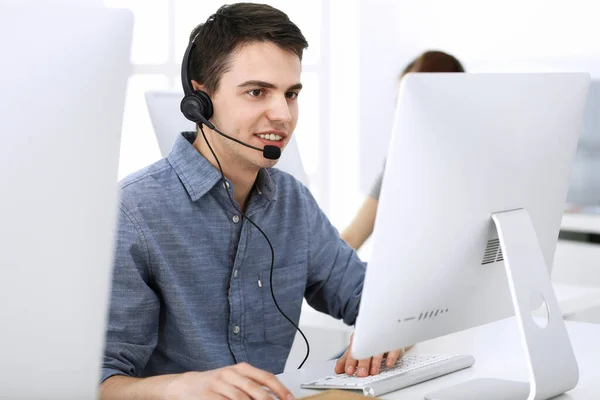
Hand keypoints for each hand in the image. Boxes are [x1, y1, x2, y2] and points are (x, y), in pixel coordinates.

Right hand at [166, 362, 293, 399]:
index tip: (290, 399)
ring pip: (242, 398)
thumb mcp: (235, 379)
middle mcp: (231, 374)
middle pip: (256, 390)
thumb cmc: (215, 383)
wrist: (186, 385)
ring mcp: (219, 384)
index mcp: (241, 368)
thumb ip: (253, 385)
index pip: (266, 377)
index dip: (280, 389)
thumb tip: (275, 396)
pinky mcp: (208, 395)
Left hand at [334, 333, 407, 376]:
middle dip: (363, 363)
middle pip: (366, 350)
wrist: (386, 330)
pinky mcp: (394, 343)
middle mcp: (370, 339)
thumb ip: (346, 359)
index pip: (353, 350)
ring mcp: (382, 340)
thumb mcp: (357, 349)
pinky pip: (393, 348)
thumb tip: (337, 369)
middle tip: (361, 374)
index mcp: (359, 339)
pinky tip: (388, 364)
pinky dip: (391, 356)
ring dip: (376, 362)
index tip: (349, 370)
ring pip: (379, 350)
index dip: (350, 361)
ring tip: (373, 372)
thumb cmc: (369, 342)